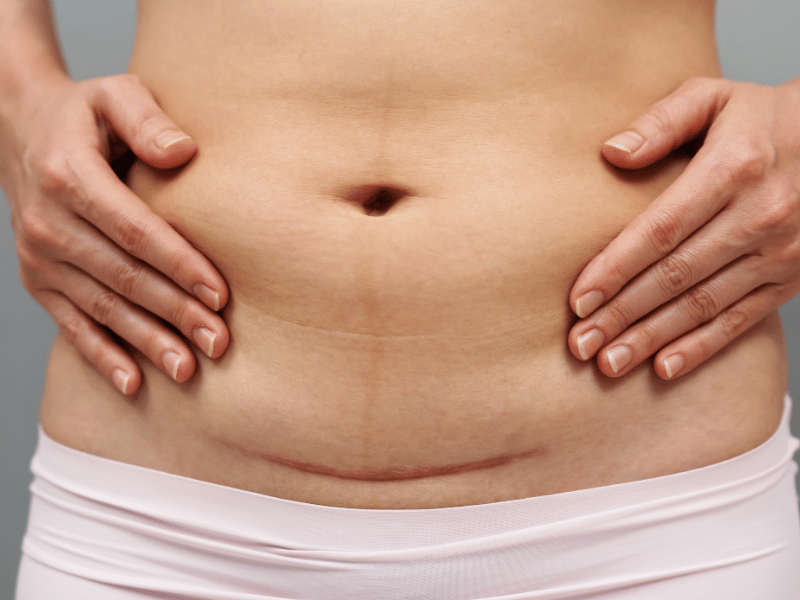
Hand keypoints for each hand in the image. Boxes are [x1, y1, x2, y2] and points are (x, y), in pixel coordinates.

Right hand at [1, 73, 229, 393]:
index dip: (178, 264)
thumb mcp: (113, 93)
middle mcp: (47, 222)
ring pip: (102, 308)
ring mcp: (40, 257)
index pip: (134, 230)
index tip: (219, 293)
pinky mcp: (38, 281)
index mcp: (70, 176)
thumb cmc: (84, 115)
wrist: (20, 131)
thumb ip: (146, 118)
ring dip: (147, 341)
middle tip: (219, 342)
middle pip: (123, 277)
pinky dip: (102, 355)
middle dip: (174, 313)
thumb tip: (183, 151)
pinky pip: (71, 324)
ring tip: (188, 369)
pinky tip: (133, 382)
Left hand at [568, 76, 799, 378]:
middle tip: (579, 344)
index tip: (579, 299)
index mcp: (732, 169)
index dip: (616, 268)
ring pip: (703, 306)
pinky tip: (664, 367)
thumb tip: (611, 153)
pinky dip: (702, 347)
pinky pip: (741, 321)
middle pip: (675, 276)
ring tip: (608, 363)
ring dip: (652, 339)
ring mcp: (779, 252)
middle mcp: (758, 216)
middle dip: (622, 314)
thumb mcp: (716, 97)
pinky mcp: (791, 278)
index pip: (661, 229)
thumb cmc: (767, 118)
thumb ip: (662, 122)